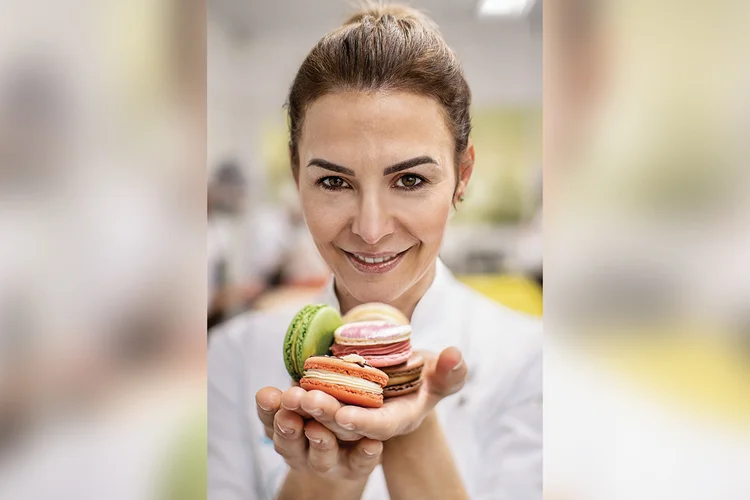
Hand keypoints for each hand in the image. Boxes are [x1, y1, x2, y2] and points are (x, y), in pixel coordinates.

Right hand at [255, 387, 382, 479]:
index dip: (268, 409)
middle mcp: (303, 450)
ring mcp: (329, 463)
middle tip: (293, 401)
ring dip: (321, 440)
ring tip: (324, 425)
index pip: (271, 420)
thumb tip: (296, 358)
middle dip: (289, 424)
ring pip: (321, 456)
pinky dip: (364, 455)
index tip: (267, 394)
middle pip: (291, 442)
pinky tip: (372, 444)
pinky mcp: (356, 470)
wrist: (355, 449)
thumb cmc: (328, 407)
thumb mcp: (312, 392)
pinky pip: (359, 465)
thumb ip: (302, 382)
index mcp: (288, 427)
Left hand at [282, 347, 466, 440]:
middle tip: (305, 399)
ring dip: (302, 411)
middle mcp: (370, 425)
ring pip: (320, 422)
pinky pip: (304, 412)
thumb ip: (450, 371)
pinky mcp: (326, 408)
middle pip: (345, 426)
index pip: (381, 426)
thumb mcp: (442, 376)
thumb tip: (454, 354)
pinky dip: (288, 406)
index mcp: (399, 420)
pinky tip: (270, 395)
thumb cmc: (426, 376)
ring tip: (286, 395)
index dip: (363, 421)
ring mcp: (347, 418)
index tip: (343, 414)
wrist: (404, 379)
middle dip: (325, 414)